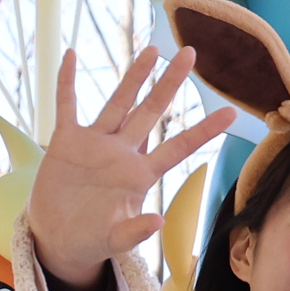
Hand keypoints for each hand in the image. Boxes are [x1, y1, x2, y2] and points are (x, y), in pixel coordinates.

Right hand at [19, 46, 225, 285]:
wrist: (59, 238)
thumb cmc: (93, 239)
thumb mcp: (115, 241)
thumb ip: (135, 232)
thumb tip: (157, 221)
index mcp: (140, 175)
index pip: (179, 147)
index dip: (204, 130)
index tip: (230, 111)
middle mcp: (122, 153)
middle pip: (151, 111)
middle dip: (170, 83)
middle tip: (190, 52)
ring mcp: (95, 144)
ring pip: (118, 102)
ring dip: (133, 76)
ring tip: (152, 49)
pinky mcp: (66, 142)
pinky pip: (67, 105)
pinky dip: (67, 82)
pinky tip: (70, 55)